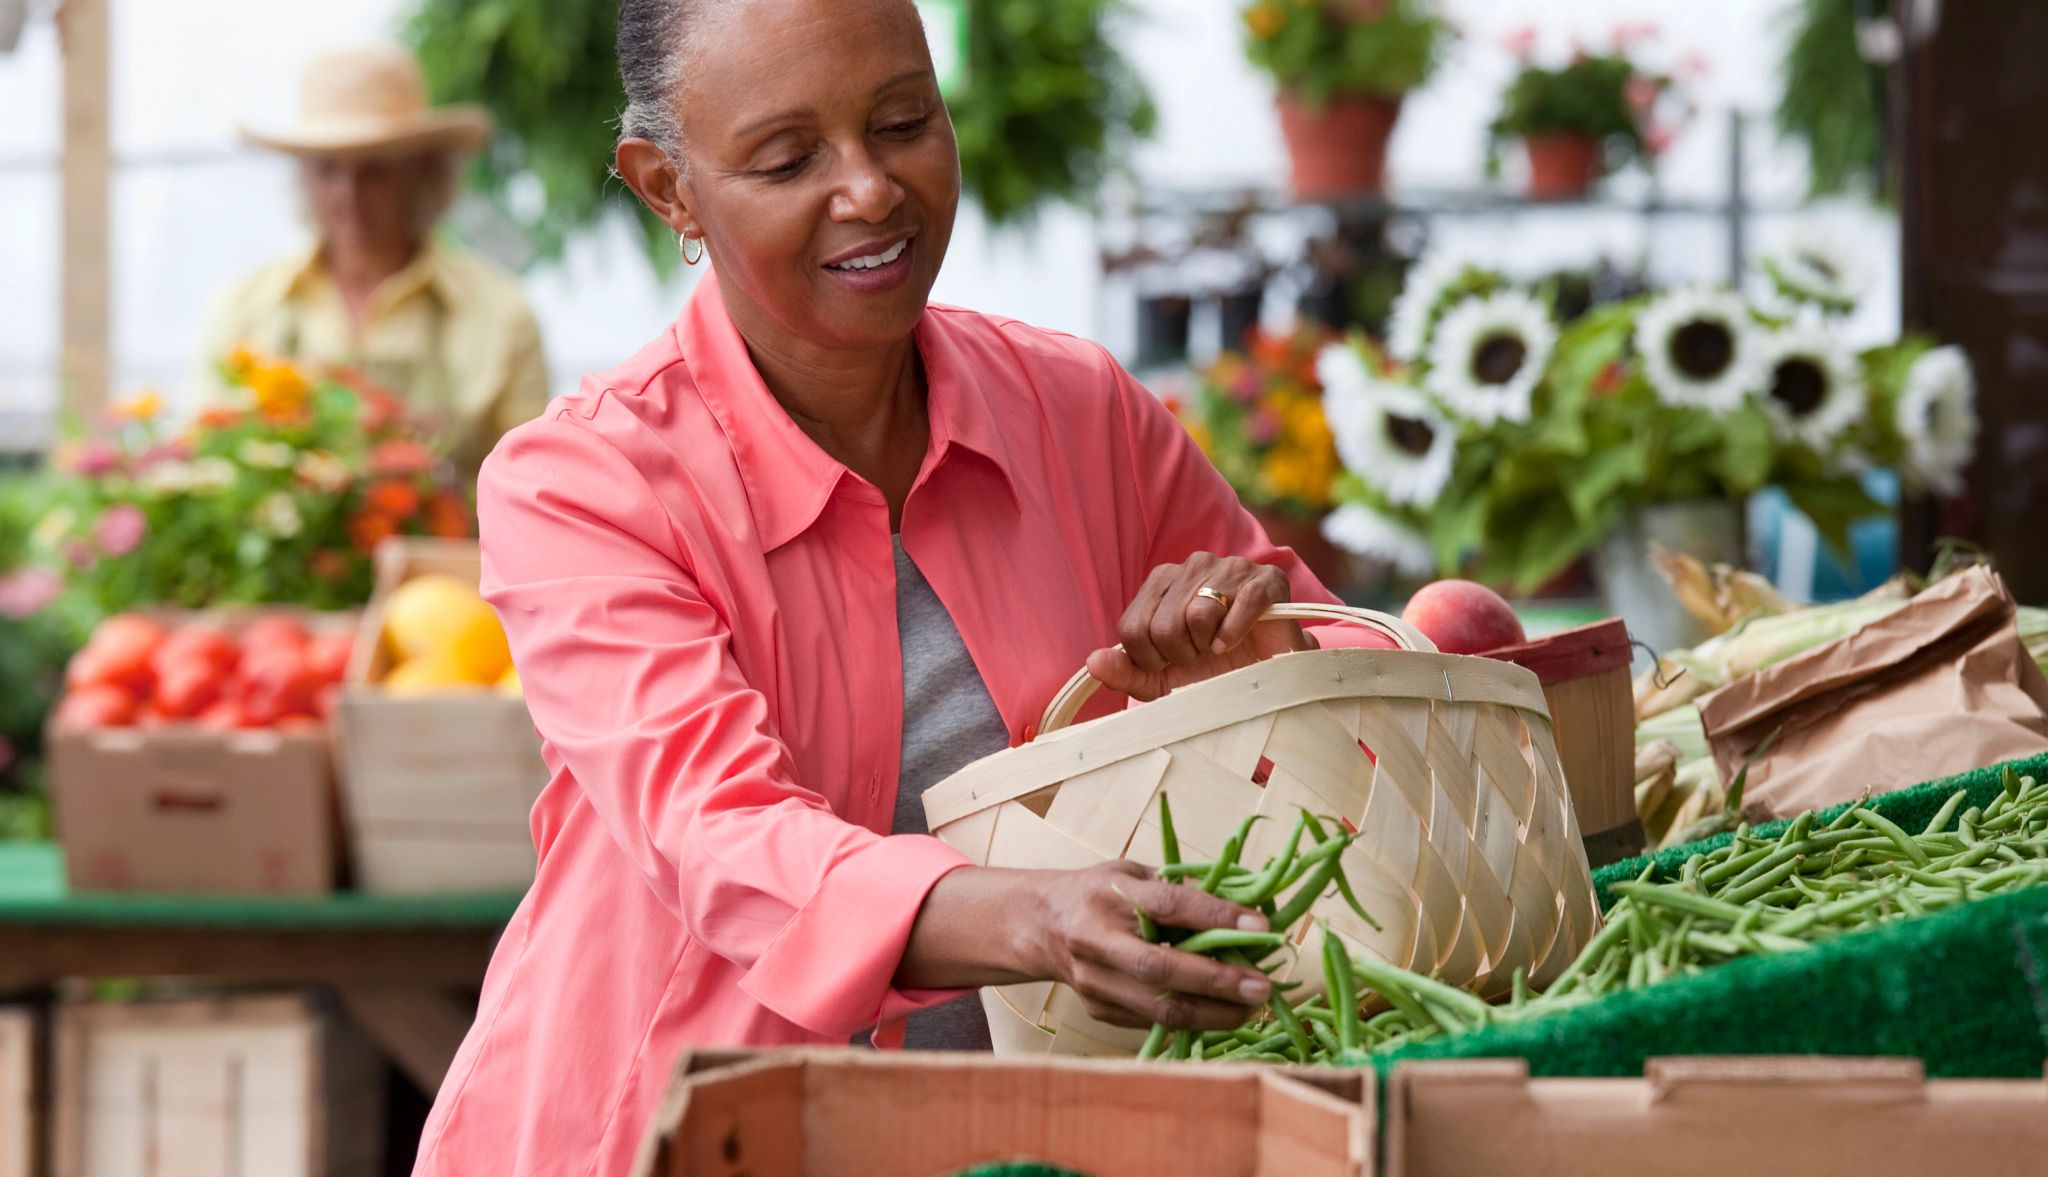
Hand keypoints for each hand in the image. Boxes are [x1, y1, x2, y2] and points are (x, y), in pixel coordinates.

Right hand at [1021, 861, 1273, 1029]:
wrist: (1040, 925)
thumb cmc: (1099, 892)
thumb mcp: (1134, 873)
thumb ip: (1181, 888)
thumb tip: (1245, 905)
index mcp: (1110, 894)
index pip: (1169, 906)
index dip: (1217, 917)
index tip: (1262, 927)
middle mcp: (1097, 938)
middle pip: (1160, 968)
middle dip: (1218, 981)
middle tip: (1262, 986)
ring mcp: (1095, 980)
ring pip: (1158, 1008)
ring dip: (1213, 1013)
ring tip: (1251, 1008)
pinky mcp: (1098, 1009)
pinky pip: (1152, 1022)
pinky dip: (1193, 1020)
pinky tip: (1220, 1013)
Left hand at [1087, 553, 1312, 702]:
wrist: (1268, 674)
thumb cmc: (1212, 671)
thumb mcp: (1162, 680)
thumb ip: (1125, 672)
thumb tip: (1093, 662)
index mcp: (1161, 581)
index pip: (1132, 628)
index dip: (1152, 660)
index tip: (1173, 662)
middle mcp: (1192, 566)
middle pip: (1163, 626)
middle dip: (1183, 656)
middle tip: (1201, 656)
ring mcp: (1230, 567)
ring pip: (1199, 614)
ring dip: (1209, 646)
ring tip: (1220, 646)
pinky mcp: (1266, 580)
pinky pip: (1240, 605)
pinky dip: (1235, 633)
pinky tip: (1236, 642)